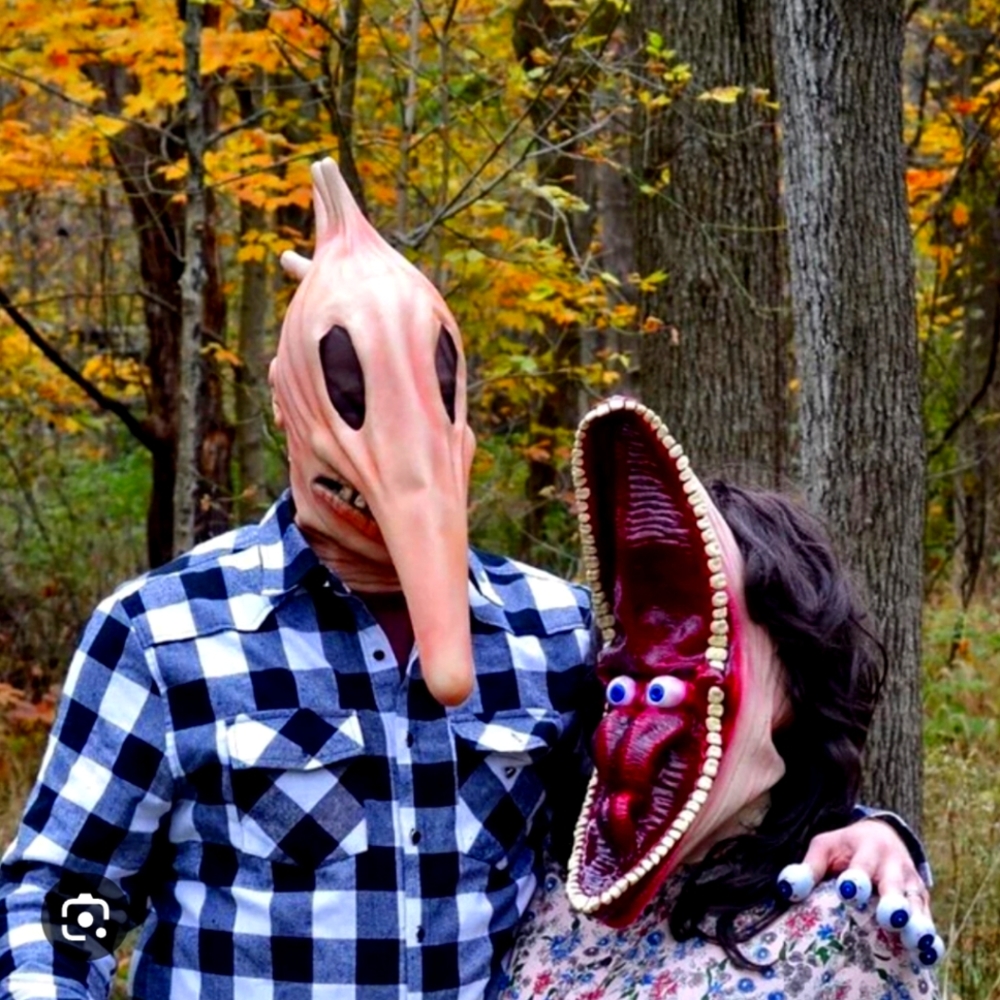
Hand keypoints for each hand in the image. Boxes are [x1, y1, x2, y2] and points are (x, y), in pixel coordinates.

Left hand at [776, 819, 942, 965]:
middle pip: (893, 886)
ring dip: (917, 924)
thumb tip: (788, 889)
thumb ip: (809, 868)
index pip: (861, 865)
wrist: (884, 836)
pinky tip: (929, 955)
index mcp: (867, 849)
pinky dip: (931, 938)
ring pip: (916, 905)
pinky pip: (929, 920)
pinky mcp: (922, 901)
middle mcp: (892, 866)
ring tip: (916, 943)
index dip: (855, 878)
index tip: (848, 891)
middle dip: (893, 902)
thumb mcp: (825, 847)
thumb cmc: (846, 847)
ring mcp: (910, 884)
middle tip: (891, 919)